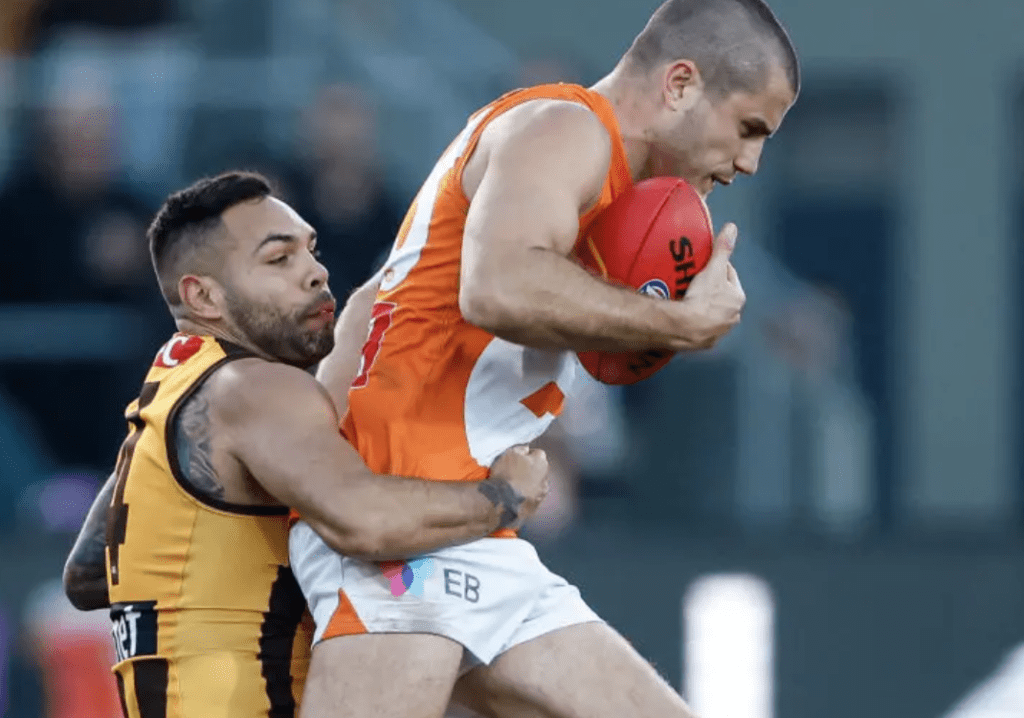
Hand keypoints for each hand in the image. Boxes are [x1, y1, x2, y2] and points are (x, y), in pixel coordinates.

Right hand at [482, 445, 549, 529]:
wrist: (502, 501)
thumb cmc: (506, 474)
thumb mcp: (509, 454)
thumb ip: (520, 449)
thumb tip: (526, 449)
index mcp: (541, 463)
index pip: (538, 453)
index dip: (528, 454)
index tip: (518, 457)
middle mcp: (546, 478)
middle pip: (539, 470)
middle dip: (531, 470)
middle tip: (516, 472)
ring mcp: (541, 495)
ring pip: (536, 486)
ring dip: (529, 485)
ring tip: (514, 487)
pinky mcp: (535, 508)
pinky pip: (531, 499)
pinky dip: (525, 498)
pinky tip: (514, 497)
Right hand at [669, 222, 745, 349]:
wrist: (685, 327)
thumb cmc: (702, 297)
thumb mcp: (713, 268)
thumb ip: (722, 248)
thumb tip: (732, 227)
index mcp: (738, 298)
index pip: (729, 276)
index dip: (717, 269)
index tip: (705, 266)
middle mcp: (733, 317)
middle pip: (721, 296)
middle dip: (711, 289)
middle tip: (694, 282)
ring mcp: (720, 331)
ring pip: (712, 313)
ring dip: (704, 307)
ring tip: (688, 299)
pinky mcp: (705, 342)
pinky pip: (702, 328)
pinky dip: (696, 322)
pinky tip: (686, 316)